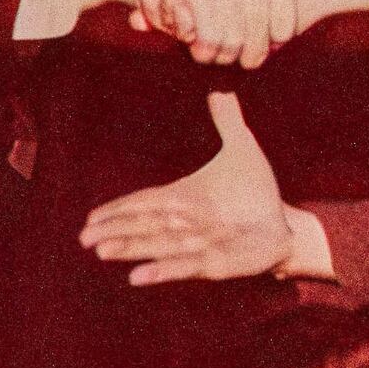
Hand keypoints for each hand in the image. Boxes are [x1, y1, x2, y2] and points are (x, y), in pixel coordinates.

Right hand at [80, 93, 303, 284]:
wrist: (284, 224)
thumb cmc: (256, 192)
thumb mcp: (242, 150)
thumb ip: (228, 122)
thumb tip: (220, 90)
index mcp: (184, 199)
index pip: (145, 204)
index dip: (118, 210)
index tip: (90, 218)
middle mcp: (186, 224)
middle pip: (144, 226)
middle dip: (116, 231)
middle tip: (84, 238)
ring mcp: (199, 245)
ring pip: (158, 246)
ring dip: (131, 249)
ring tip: (102, 251)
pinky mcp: (216, 263)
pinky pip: (186, 267)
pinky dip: (162, 271)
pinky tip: (137, 277)